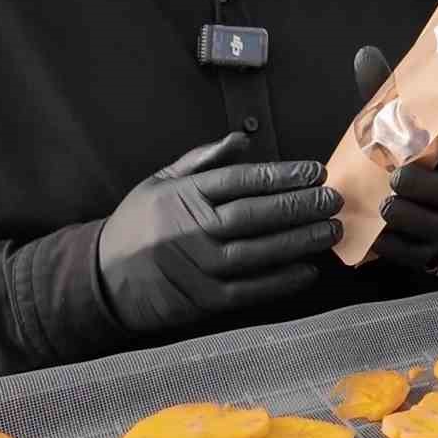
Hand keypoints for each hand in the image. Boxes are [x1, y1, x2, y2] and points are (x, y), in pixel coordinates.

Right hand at [97, 132, 342, 336]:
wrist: (104, 276)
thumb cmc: (140, 223)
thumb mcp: (162, 180)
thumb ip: (204, 159)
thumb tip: (242, 138)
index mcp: (183, 195)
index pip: (241, 180)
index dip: (283, 175)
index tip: (316, 170)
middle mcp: (191, 229)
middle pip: (255, 214)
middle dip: (300, 205)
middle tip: (333, 199)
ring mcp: (198, 266)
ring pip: (258, 252)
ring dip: (300, 241)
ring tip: (330, 229)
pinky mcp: (203, 298)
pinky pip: (250, 289)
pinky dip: (281, 280)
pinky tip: (307, 269)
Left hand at [355, 45, 437, 273]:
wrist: (427, 215)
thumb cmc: (410, 161)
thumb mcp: (401, 129)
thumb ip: (386, 95)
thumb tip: (364, 53)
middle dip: (426, 184)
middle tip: (398, 176)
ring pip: (432, 223)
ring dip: (408, 215)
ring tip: (385, 206)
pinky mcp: (426, 252)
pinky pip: (412, 252)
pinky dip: (393, 246)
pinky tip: (375, 237)